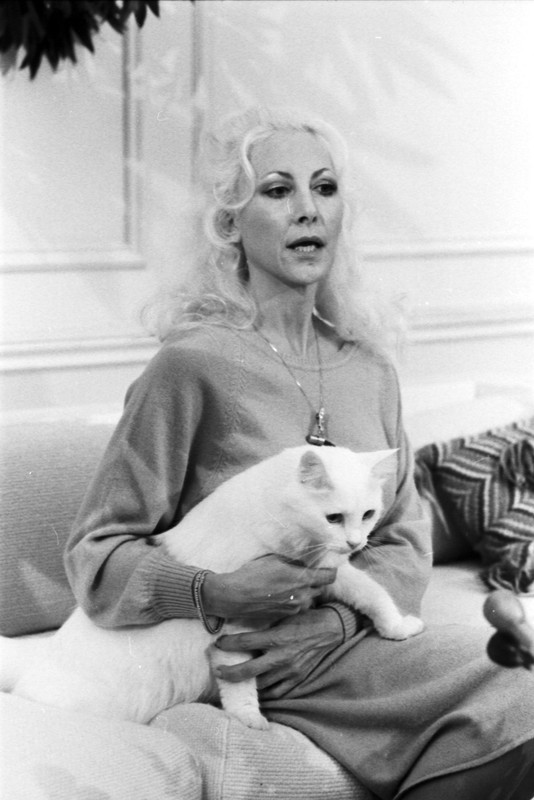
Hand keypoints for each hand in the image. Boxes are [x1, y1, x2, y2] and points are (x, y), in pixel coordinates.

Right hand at [202, 555, 335, 622]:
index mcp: (302, 579)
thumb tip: (304, 563)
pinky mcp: (285, 615)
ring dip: (303, 592)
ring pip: (308, 598)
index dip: (330, 570)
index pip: (329, 577)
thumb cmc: (253, 574)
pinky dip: (293, 600)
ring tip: (288, 585)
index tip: (325, 567)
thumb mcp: (275, 560)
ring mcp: (294, 608)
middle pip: (319, 588)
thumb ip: (294, 562)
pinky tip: (279, 594)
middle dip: (314, 581)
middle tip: (303, 574)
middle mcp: (303, 596)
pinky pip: (296, 606)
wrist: (235, 596)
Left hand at [213, 606, 344, 698]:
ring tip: (235, 681)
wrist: (331, 629)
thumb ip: (266, 624)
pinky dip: (266, 693)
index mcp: (277, 637)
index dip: (228, 644)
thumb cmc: (305, 619)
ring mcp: (289, 670)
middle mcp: (281, 657)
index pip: (245, 642)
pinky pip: (277, 693)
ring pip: (261, 685)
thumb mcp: (284, 616)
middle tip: (218, 671)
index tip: (218, 644)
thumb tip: (245, 625)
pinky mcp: (298, 679)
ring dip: (246, 684)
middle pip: (248, 671)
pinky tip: (257, 690)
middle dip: (229, 673)